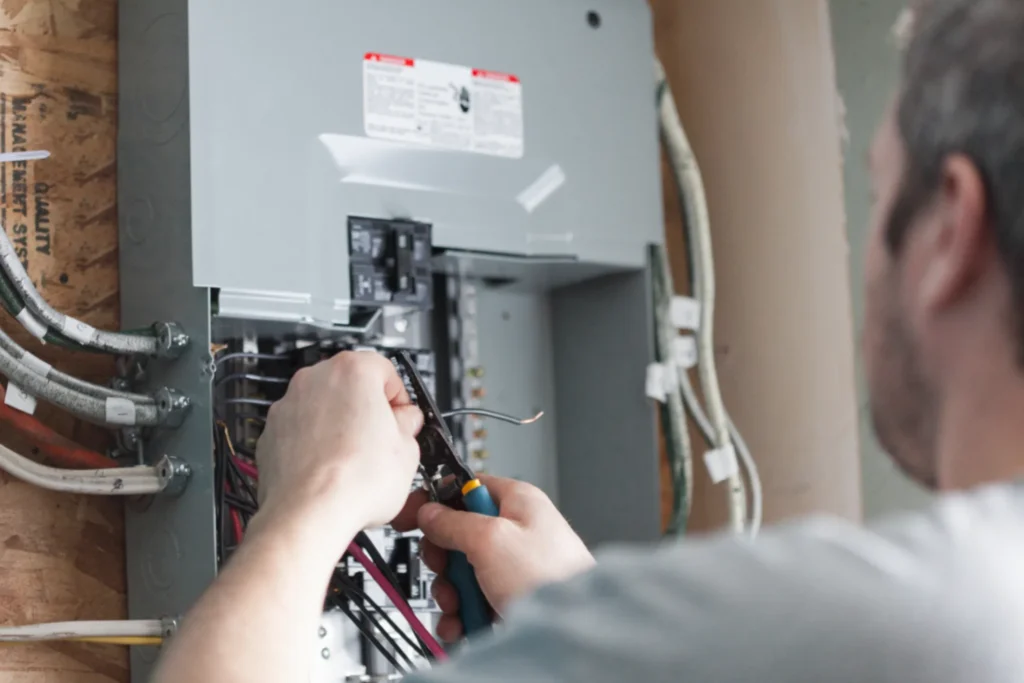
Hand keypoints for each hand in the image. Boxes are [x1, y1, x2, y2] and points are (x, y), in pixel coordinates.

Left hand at [254, 351, 422, 544]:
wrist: (308, 513)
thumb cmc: (353, 481)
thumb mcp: (408, 450)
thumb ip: (408, 424)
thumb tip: (405, 422)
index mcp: (353, 371)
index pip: (386, 371)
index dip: (399, 398)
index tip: (403, 418)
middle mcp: (315, 379)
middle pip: (351, 385)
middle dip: (367, 410)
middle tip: (382, 440)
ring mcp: (288, 405)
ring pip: (323, 408)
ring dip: (339, 427)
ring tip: (355, 461)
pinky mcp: (271, 433)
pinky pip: (301, 431)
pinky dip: (314, 444)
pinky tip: (330, 470)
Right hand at [393, 475, 594, 641]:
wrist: (572, 631)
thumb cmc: (551, 577)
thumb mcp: (491, 539)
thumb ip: (454, 522)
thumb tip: (430, 512)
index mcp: (516, 502)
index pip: (466, 488)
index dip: (437, 501)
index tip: (412, 516)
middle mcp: (516, 531)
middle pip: (459, 535)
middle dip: (445, 560)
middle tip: (447, 571)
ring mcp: (513, 568)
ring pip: (463, 572)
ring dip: (452, 593)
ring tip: (461, 606)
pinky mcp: (510, 598)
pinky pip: (473, 601)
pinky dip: (463, 615)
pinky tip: (463, 625)